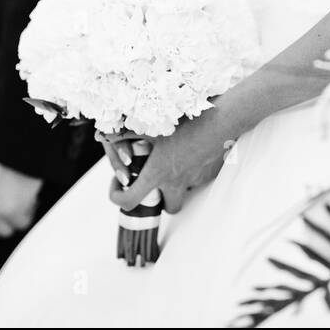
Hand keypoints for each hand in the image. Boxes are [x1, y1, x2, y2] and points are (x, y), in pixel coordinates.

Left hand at [108, 111, 234, 214]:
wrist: (222, 119)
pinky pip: (197, 179)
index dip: (118, 197)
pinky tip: (190, 151)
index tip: (120, 182)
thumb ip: (126, 132)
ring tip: (172, 162)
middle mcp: (176, 182)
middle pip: (167, 209)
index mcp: (158, 173)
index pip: (130, 202)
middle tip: (153, 180)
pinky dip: (190, 171)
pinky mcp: (209, 172)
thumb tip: (106, 134)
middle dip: (159, 201)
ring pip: (184, 193)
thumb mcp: (151, 124)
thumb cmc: (186, 121)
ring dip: (176, 186)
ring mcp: (195, 179)